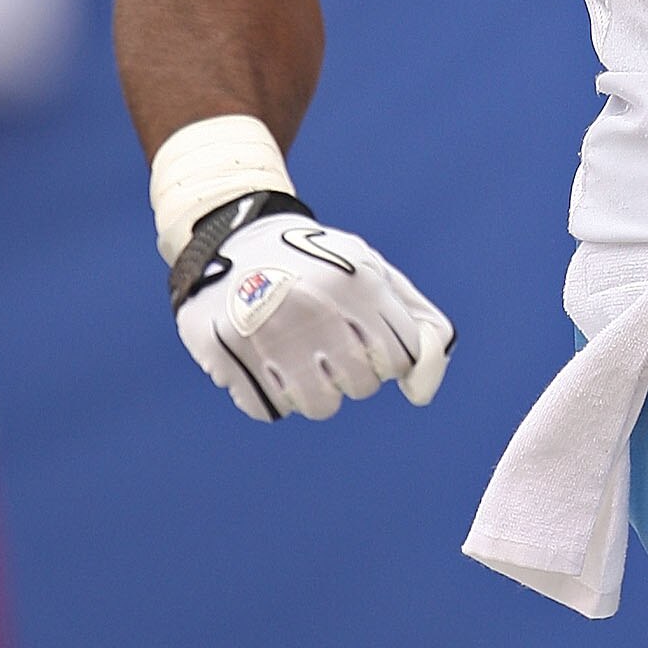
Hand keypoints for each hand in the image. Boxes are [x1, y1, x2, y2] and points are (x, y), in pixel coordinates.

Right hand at [169, 191, 453, 421]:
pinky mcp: (226, 352)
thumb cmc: (320, 266)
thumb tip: (421, 394)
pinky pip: (269, 408)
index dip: (389, 357)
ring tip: (300, 358)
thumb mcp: (373, 271)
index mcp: (359, 281)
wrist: (236, 238)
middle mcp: (316, 306)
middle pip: (362, 385)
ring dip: (315, 391)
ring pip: (320, 406)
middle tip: (330, 346)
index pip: (402, 357)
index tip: (369, 339)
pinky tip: (265, 359)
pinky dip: (271, 394)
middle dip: (354, 373)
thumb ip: (418, 322)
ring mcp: (269, 331)